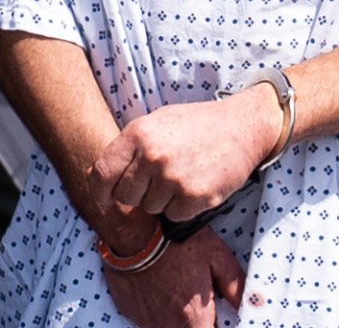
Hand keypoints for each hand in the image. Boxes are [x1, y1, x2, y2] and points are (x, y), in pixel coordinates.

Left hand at [93, 91, 279, 221]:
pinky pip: (174, 215)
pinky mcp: (194, 196)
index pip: (103, 173)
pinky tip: (196, 184)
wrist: (242, 127)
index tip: (103, 200)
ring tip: (183, 176)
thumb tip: (96, 178)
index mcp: (138, 133)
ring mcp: (173, 177)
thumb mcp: (156, 123)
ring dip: (164, 199)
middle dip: (138, 194)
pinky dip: (184, 207)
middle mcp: (152, 155)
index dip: (99, 191)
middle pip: (126, 196)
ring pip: (151, 208)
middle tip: (159, 180)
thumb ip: (130, 148)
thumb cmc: (197, 125)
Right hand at [102, 228, 245, 327]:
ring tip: (180, 293)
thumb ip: (236, 286)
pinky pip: (151, 322)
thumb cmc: (173, 239)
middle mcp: (167, 326)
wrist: (131, 229)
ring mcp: (146, 322)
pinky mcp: (129, 312)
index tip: (220, 317)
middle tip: (201, 302)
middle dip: (199, 322)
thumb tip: (251, 304)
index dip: (219, 326)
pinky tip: (161, 290)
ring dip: (180, 320)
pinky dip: (159, 311)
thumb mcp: (215, 256)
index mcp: (192, 318)